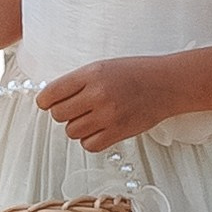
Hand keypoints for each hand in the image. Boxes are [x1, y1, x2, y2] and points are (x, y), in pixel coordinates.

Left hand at [35, 55, 177, 150]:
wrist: (166, 84)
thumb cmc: (134, 73)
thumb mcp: (102, 67)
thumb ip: (77, 82)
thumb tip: (50, 100)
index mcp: (91, 74)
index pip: (52, 93)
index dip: (45, 100)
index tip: (47, 102)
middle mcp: (98, 94)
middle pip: (58, 114)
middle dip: (63, 113)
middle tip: (76, 108)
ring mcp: (108, 115)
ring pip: (72, 131)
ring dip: (77, 126)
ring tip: (91, 117)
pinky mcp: (119, 132)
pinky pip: (89, 145)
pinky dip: (90, 140)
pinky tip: (99, 128)